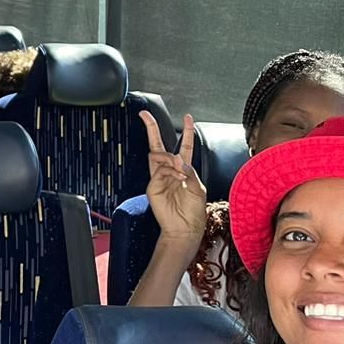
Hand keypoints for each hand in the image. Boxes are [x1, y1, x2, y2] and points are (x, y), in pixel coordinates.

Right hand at [141, 111, 206, 242]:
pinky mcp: (152, 186)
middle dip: (151, 128)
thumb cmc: (194, 211)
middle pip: (158, 145)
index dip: (186, 132)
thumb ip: (190, 171)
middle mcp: (169, 171)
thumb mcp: (199, 188)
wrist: (185, 228)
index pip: (184, 146)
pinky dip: (170, 171)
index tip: (188, 118)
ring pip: (157, 155)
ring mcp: (159, 177)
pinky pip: (159, 170)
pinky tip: (178, 178)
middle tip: (144, 114)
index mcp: (184, 170)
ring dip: (170, 158)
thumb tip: (177, 158)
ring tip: (180, 171)